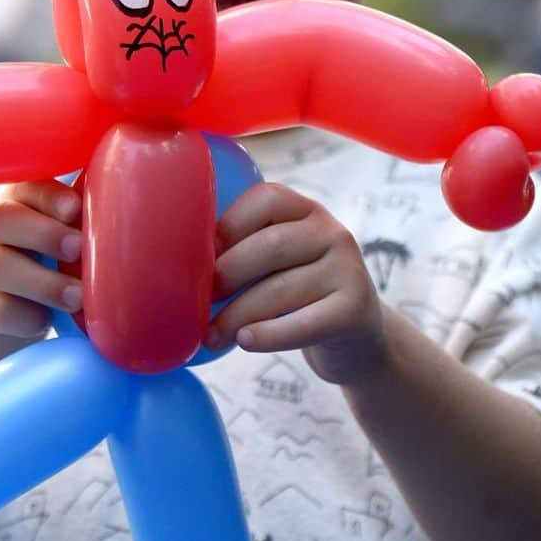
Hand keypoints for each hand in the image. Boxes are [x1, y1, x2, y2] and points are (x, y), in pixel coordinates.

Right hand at [0, 180, 83, 366]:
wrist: (6, 320)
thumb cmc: (50, 267)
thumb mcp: (65, 240)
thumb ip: (85, 223)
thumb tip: (133, 213)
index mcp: (19, 204)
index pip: (25, 186)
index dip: (48, 195)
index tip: (76, 208)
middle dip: (43, 232)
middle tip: (78, 249)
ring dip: (41, 281)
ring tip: (77, 296)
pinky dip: (25, 315)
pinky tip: (47, 319)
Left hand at [208, 184, 383, 386]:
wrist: (357, 340)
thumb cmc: (300, 297)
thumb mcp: (281, 263)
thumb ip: (248, 250)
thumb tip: (183, 262)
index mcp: (308, 212)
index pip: (266, 199)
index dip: (228, 225)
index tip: (201, 257)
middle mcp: (334, 233)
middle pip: (271, 245)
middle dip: (227, 273)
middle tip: (200, 301)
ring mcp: (349, 270)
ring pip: (281, 288)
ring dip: (237, 314)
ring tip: (211, 335)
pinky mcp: (355, 312)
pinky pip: (304, 323)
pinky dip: (269, 334)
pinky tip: (244, 341)